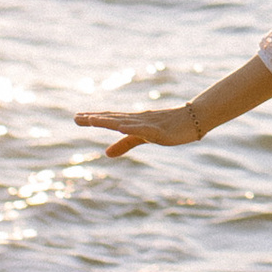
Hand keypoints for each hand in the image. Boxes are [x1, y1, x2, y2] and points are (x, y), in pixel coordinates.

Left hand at [75, 102, 201, 160]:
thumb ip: (125, 144)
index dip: (93, 118)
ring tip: (93, 120)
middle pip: (113, 118)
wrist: (195, 118)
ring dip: (109, 120)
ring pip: (125, 122)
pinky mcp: (159, 131)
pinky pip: (144, 129)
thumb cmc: (169, 126)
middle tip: (76, 118)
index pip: (110, 118)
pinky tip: (121, 127)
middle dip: (95, 118)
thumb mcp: (144, 137)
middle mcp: (138, 120)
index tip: (77, 117)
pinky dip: (132, 127)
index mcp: (133, 122)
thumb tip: (106, 154)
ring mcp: (148, 124)